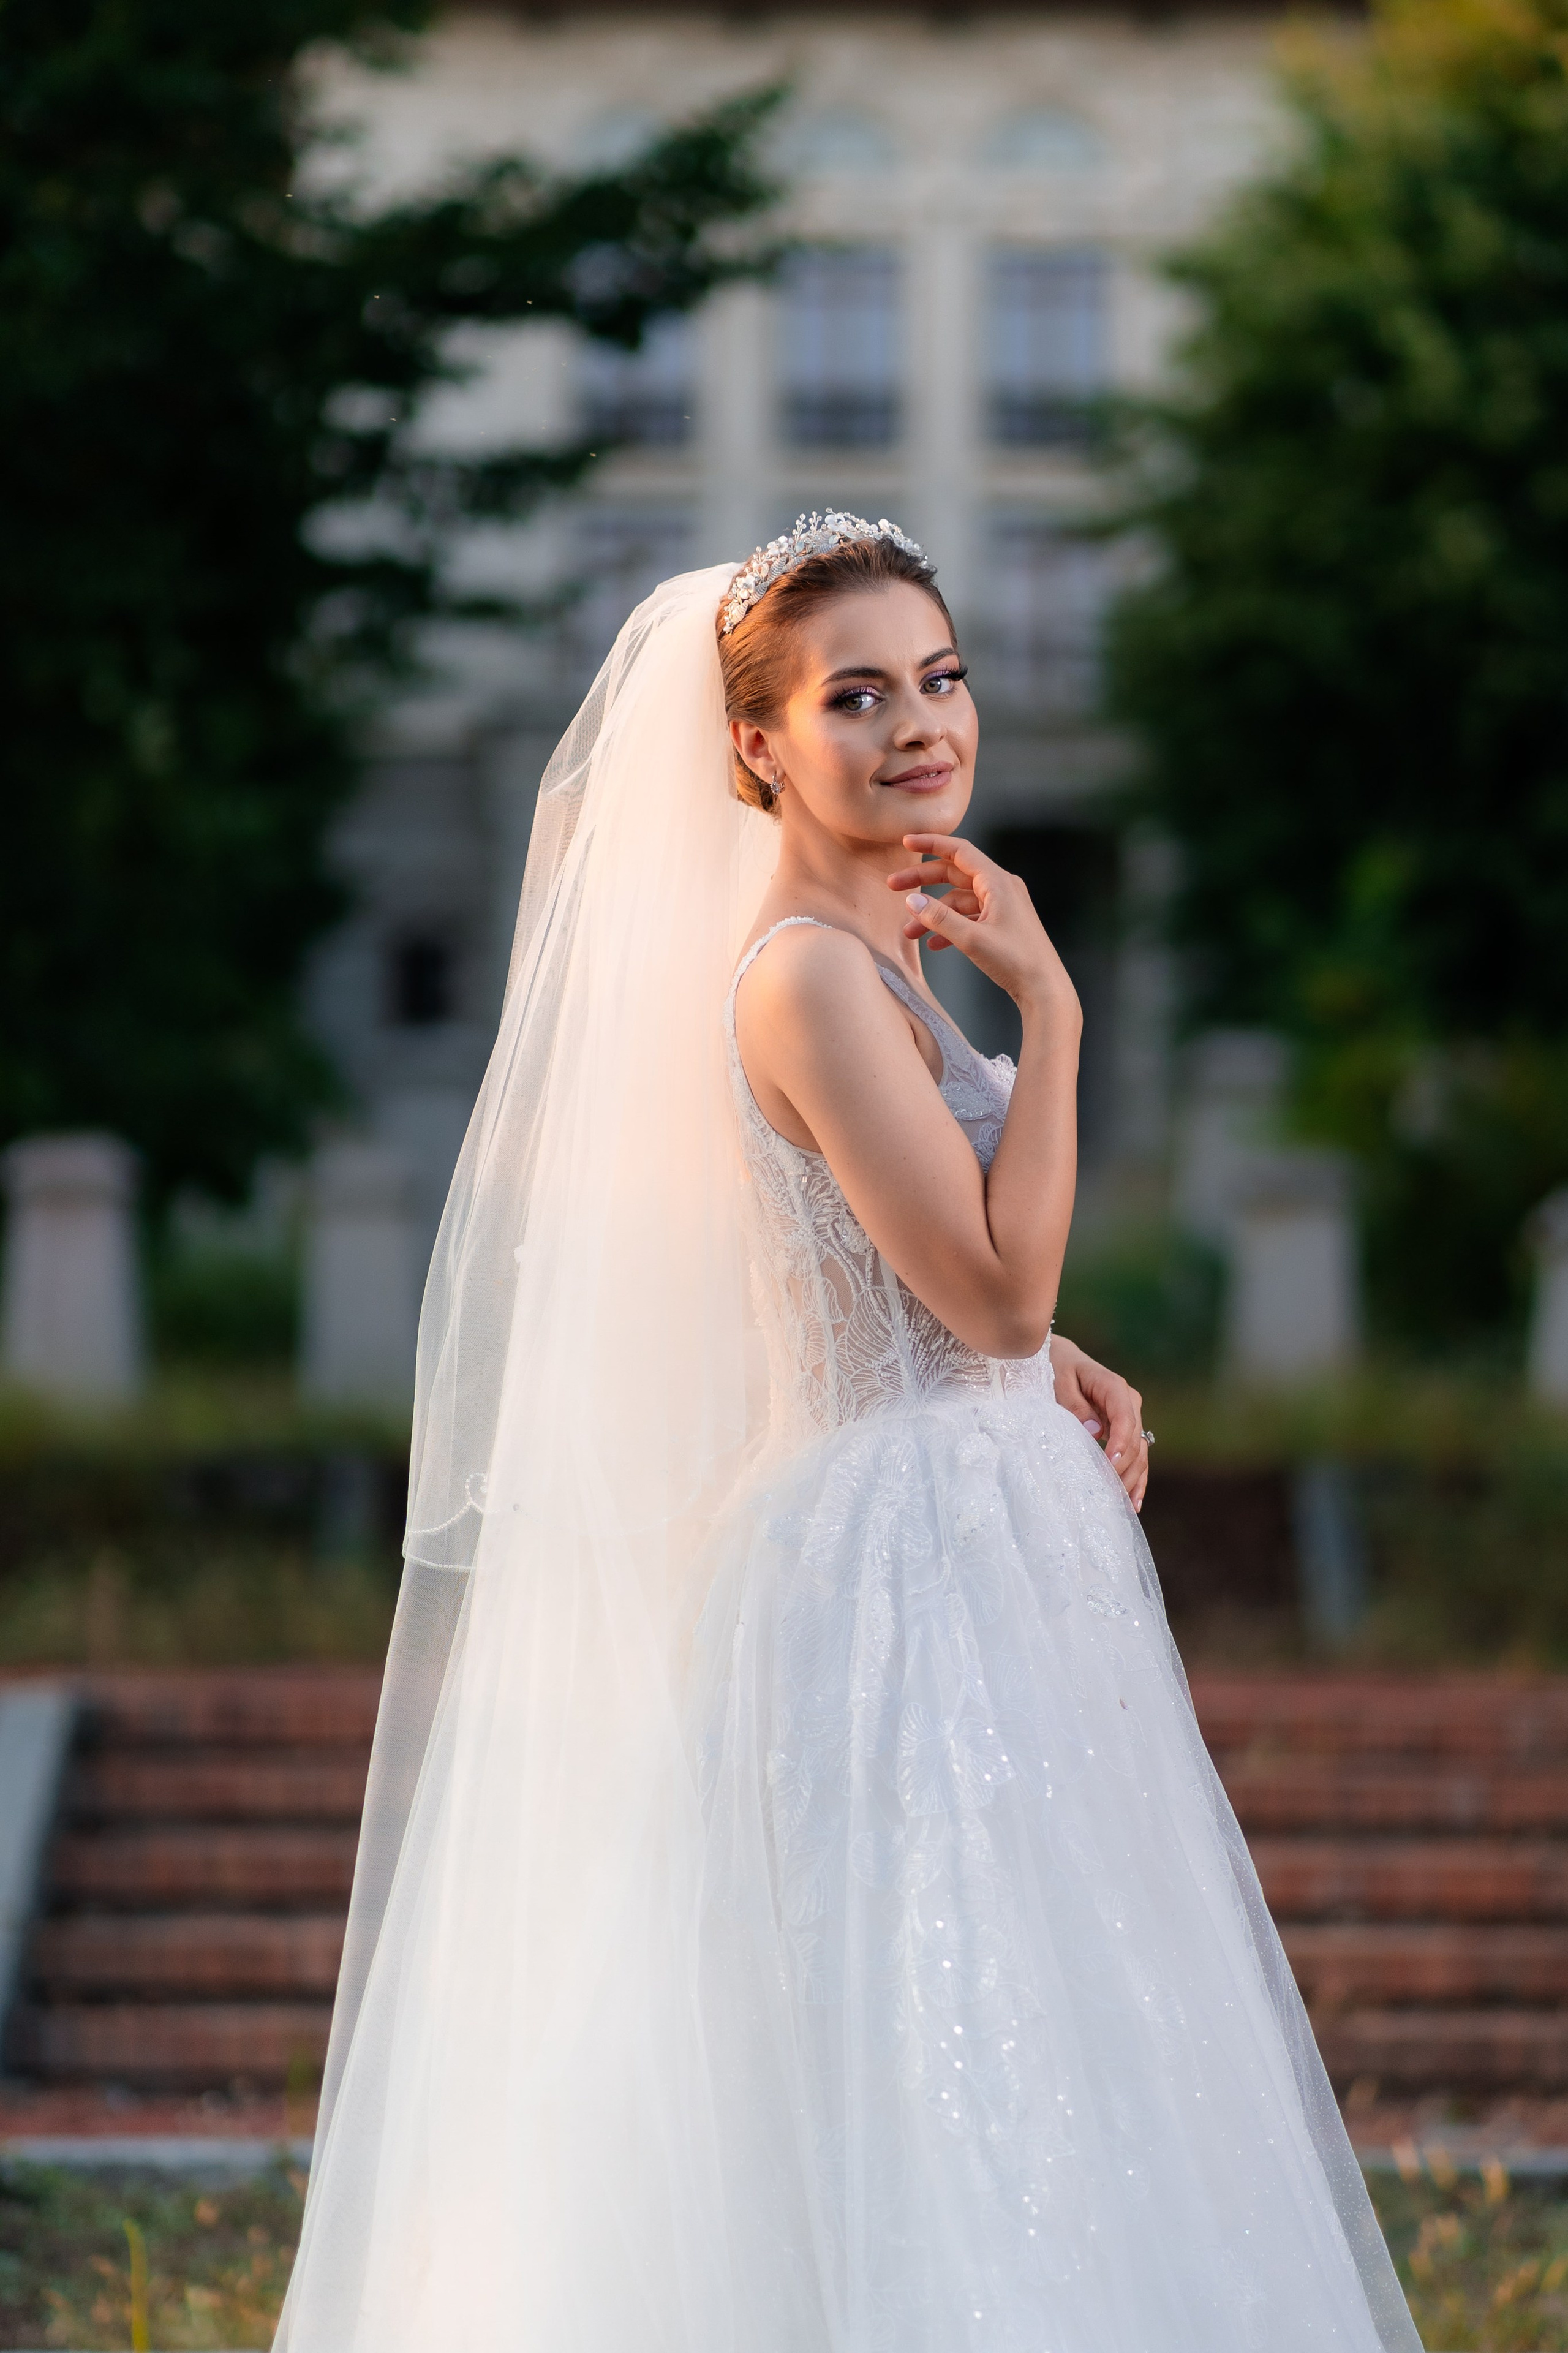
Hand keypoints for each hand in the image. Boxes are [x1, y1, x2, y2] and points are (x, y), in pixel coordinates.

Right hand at [886, 834, 1079, 1027]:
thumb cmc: (1016, 961)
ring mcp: (1002, 907)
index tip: (906, 842)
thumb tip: (912, 901)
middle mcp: (1001, 889)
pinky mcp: (1001, 925)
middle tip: (893, 886)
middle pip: (954, 875)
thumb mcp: (971, 938)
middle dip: (923, 881)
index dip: (932, 844)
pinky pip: (969, 918)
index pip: (960, 852)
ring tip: (909, 932)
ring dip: (933, 914)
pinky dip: (950, 927)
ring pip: (958, 901)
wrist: (1044, 989)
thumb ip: (939, 918)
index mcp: (998, 882)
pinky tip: (934, 944)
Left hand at [1049, 1334, 1149, 1512]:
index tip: (1109, 1464)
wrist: (1060, 1360)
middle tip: (1108, 1493)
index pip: (1125, 1419)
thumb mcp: (1059, 1380)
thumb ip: (1075, 1405)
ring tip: (1123, 1505)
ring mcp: (1130, 1418)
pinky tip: (1133, 1502)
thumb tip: (1095, 1431)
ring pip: (1140, 1453)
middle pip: (1135, 1440)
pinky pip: (1136, 1456)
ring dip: (1133, 1479)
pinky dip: (1136, 1479)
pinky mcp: (1125, 1431)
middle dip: (1124, 1468)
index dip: (1120, 1444)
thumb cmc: (1056, 1367)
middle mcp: (1129, 1403)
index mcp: (1114, 1387)